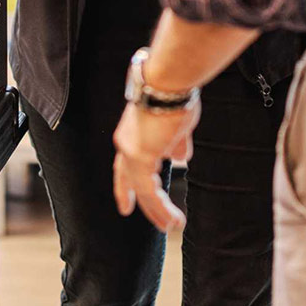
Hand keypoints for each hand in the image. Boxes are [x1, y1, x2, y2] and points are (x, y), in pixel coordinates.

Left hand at [112, 98, 198, 231]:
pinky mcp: (141, 158)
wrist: (170, 81)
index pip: (126, 164)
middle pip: (130, 179)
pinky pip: (150, 192)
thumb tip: (180, 157)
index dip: (126, 185)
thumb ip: (176, 142)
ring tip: (173, 225)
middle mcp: (126, 143)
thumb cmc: (175, 94)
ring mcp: (131, 151)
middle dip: (136, 200)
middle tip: (143, 219)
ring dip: (158, 211)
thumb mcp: (176, 123)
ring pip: (142, 190)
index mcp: (132, 133)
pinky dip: (162, 208)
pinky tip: (174, 219)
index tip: (126, 204)